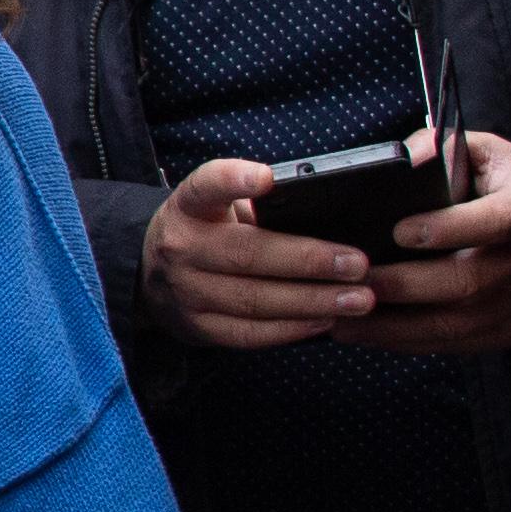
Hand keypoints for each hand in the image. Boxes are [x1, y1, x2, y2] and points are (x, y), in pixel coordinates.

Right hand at [141, 156, 379, 350]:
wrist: (152, 277)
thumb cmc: (209, 233)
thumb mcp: (220, 208)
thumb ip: (261, 208)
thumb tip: (330, 214)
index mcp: (189, 207)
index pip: (205, 186)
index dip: (234, 180)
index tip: (268, 178)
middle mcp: (181, 248)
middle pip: (247, 254)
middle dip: (308, 260)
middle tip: (358, 264)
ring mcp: (185, 292)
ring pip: (253, 300)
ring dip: (312, 301)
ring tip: (358, 299)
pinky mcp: (197, 327)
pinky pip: (249, 333)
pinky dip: (291, 329)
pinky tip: (325, 320)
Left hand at [367, 126, 510, 354]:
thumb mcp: (503, 159)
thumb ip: (452, 148)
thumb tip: (407, 153)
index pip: (495, 221)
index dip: (449, 228)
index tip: (400, 230)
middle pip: (465, 282)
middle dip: (401, 285)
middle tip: (348, 279)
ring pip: (456, 324)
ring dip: (392, 325)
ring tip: (340, 316)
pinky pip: (456, 345)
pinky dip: (407, 343)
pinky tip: (367, 334)